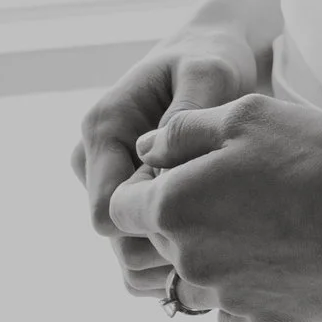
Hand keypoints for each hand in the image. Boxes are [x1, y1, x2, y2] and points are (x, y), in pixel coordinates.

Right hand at [72, 23, 266, 305]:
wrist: (210, 59)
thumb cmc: (211, 61)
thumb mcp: (208, 73)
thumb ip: (187, 114)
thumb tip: (163, 166)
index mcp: (103, 129)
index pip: (105, 211)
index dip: (153, 223)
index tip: (204, 212)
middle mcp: (95, 162)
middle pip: (115, 242)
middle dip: (166, 246)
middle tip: (225, 232)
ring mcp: (110, 186)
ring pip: (127, 257)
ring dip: (172, 260)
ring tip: (226, 239)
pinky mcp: (128, 202)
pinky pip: (141, 258)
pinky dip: (175, 262)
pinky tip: (217, 245)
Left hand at [108, 90, 321, 321]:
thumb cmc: (318, 156)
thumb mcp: (247, 116)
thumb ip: (181, 132)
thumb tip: (145, 151)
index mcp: (175, 208)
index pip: (120, 208)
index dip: (145, 187)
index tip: (181, 174)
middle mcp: (189, 262)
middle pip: (161, 246)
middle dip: (187, 220)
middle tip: (241, 193)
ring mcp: (227, 299)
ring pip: (196, 284)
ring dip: (215, 261)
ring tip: (265, 228)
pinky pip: (234, 313)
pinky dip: (248, 290)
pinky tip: (284, 260)